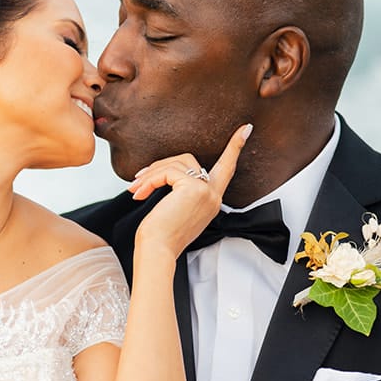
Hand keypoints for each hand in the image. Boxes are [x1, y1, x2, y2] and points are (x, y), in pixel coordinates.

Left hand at [130, 124, 252, 260]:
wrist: (157, 251)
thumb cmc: (161, 236)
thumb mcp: (175, 209)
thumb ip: (180, 190)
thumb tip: (162, 173)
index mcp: (211, 201)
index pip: (227, 169)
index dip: (234, 148)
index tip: (245, 128)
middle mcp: (213, 195)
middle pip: (188, 161)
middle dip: (161, 166)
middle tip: (139, 181)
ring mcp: (205, 191)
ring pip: (176, 164)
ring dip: (151, 174)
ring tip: (135, 189)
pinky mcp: (193, 188)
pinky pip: (168, 172)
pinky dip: (150, 180)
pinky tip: (140, 192)